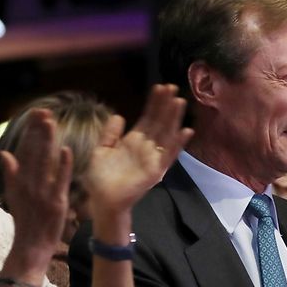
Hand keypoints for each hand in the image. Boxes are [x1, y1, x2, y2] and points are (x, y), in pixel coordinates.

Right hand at [0, 109, 73, 269]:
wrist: (30, 247)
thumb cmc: (25, 221)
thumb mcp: (13, 196)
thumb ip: (11, 174)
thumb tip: (6, 154)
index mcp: (19, 180)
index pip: (25, 149)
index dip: (31, 131)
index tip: (36, 114)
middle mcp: (29, 183)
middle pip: (34, 152)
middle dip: (39, 130)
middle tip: (44, 110)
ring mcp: (42, 192)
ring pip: (45, 162)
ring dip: (48, 142)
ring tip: (52, 122)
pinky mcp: (56, 202)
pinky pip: (60, 181)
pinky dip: (63, 166)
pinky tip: (66, 150)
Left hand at [83, 84, 192, 217]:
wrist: (102, 200)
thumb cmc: (100, 178)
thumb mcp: (101, 150)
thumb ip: (110, 134)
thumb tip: (119, 116)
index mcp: (133, 141)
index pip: (147, 117)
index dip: (154, 103)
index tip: (159, 87)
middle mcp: (146, 147)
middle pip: (159, 122)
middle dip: (166, 105)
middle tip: (172, 87)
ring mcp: (153, 158)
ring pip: (166, 134)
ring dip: (173, 118)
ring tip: (179, 101)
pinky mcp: (156, 170)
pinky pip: (169, 155)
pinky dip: (178, 144)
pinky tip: (186, 131)